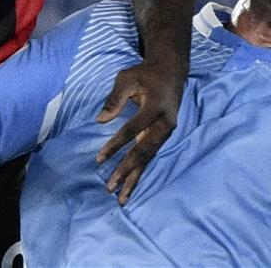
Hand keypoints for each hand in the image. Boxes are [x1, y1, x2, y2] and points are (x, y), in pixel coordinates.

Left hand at [94, 57, 184, 203]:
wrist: (172, 72)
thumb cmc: (146, 74)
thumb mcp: (127, 78)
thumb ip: (114, 98)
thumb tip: (100, 120)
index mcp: (155, 107)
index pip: (132, 130)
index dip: (115, 145)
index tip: (99, 159)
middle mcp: (165, 123)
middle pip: (143, 151)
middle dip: (126, 170)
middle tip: (110, 187)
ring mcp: (167, 132)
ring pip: (149, 158)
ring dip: (135, 178)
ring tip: (121, 198)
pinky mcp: (164, 136)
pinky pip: (151, 156)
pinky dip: (141, 171)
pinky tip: (131, 184)